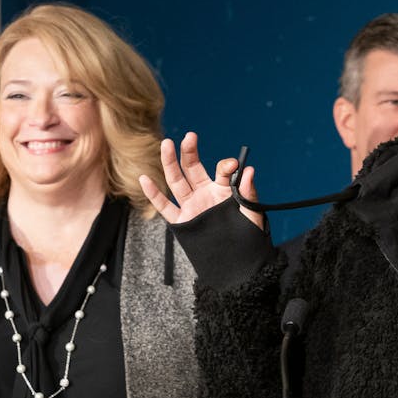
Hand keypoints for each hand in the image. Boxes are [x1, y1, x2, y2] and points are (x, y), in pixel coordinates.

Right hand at [139, 132, 265, 229]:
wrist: (238, 261)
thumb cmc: (248, 235)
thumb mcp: (253, 214)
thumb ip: (249, 193)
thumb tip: (248, 170)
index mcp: (223, 190)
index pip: (221, 172)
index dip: (226, 167)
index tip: (233, 165)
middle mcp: (205, 194)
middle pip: (193, 168)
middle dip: (190, 152)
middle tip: (190, 136)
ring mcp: (192, 206)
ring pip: (176, 181)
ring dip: (170, 162)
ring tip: (167, 144)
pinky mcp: (182, 221)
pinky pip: (164, 206)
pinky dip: (153, 194)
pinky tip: (144, 179)